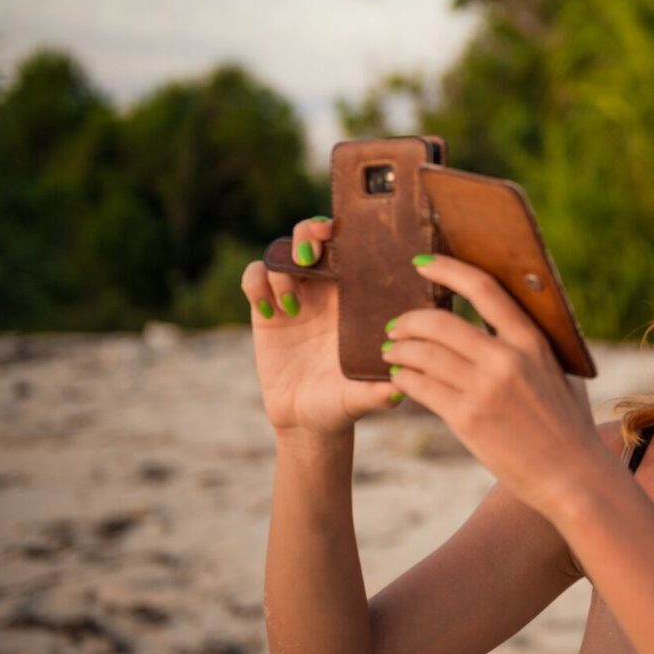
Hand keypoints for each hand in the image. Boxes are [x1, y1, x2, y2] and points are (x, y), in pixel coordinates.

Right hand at [242, 216, 401, 437]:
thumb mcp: (363, 397)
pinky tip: (270, 313)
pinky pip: (254, 277)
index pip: (349, 248)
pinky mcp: (265, 311)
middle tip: (309, 256)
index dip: (342, 233)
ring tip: (291, 304)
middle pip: (312, 237)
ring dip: (282, 266)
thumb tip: (398, 390)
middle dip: (308, 232)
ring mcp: (293, 297)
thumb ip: (379, 393)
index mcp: (355, 296)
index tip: (336, 234)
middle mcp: (324, 291)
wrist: (307, 420)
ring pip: (281, 254)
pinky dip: (256, 284)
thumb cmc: (344, 403)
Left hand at [382, 253, 611, 519]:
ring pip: (423, 354)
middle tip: (395, 326)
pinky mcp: (467, 419)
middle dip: (409, 320)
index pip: (484, 288)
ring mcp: (485, 389)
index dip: (448, 269)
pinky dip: (403, 379)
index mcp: (532, 340)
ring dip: (399, 351)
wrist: (573, 475)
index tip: (423, 263)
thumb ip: (533, 346)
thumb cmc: (568, 425)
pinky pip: (420, 388)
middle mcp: (507, 358)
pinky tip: (399, 381)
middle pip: (441, 322)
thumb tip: (503, 320)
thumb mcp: (560, 373)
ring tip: (390, 353)